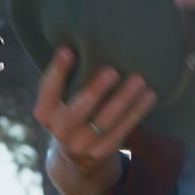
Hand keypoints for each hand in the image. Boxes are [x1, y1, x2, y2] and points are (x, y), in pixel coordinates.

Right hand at [33, 47, 156, 171]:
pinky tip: (149, 96)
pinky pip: (122, 131)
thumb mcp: (60, 100)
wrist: (76, 156)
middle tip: (112, 71)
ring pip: (104, 122)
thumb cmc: (71, 110)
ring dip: (124, 100)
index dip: (57, 71)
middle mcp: (60, 131)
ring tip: (139, 81)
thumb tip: (86, 38)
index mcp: (45, 113)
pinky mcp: (102, 152)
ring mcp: (81, 145)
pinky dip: (137, 113)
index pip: (48, 90)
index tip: (68, 50)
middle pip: (77, 111)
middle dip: (94, 91)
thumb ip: (69, 78)